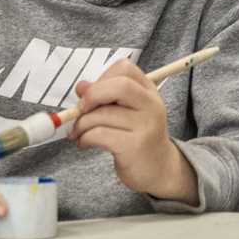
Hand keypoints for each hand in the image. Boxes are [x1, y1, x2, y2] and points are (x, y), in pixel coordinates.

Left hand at [71, 60, 196, 202]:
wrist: (159, 169)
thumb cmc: (138, 137)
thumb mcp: (127, 111)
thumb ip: (106, 96)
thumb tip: (82, 86)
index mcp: (149, 91)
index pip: (124, 68)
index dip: (102, 78)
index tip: (92, 94)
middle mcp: (151, 105)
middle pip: (119, 86)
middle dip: (92, 96)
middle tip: (80, 110)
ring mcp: (145, 126)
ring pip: (102, 115)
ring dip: (81, 124)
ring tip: (79, 132)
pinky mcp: (134, 147)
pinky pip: (99, 135)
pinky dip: (84, 138)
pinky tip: (85, 143)